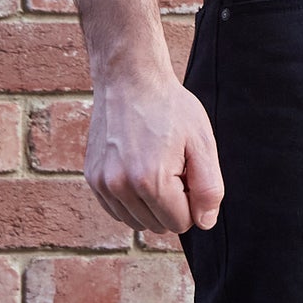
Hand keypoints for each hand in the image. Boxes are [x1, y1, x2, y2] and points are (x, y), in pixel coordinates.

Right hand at [85, 63, 223, 234]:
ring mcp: (103, 184)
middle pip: (159, 225)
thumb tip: (204, 223)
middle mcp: (121, 186)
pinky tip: (136, 171)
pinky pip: (118, 211)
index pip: (182, 223)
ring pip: (138, 222)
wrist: (128, 77)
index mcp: (151, 181)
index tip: (186, 172)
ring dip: (151, 204)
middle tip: (170, 166)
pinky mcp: (92, 178)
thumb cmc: (170, 108)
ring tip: (153, 166)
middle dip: (171, 203)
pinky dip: (131, 200)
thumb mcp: (202, 143)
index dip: (191, 201)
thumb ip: (209, 189)